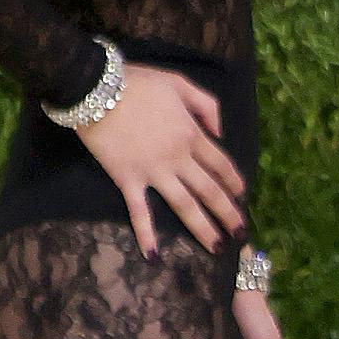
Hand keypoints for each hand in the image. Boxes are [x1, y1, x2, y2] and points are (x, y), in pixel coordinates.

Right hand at [79, 63, 246, 259]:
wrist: (96, 88)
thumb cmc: (138, 82)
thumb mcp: (180, 83)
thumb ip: (206, 106)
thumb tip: (219, 133)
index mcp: (191, 134)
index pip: (221, 164)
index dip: (234, 181)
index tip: (242, 196)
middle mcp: (178, 158)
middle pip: (209, 190)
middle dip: (228, 213)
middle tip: (241, 233)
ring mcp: (153, 172)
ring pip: (185, 205)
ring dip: (202, 228)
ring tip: (217, 247)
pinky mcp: (128, 179)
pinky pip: (140, 211)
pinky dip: (147, 234)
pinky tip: (155, 255)